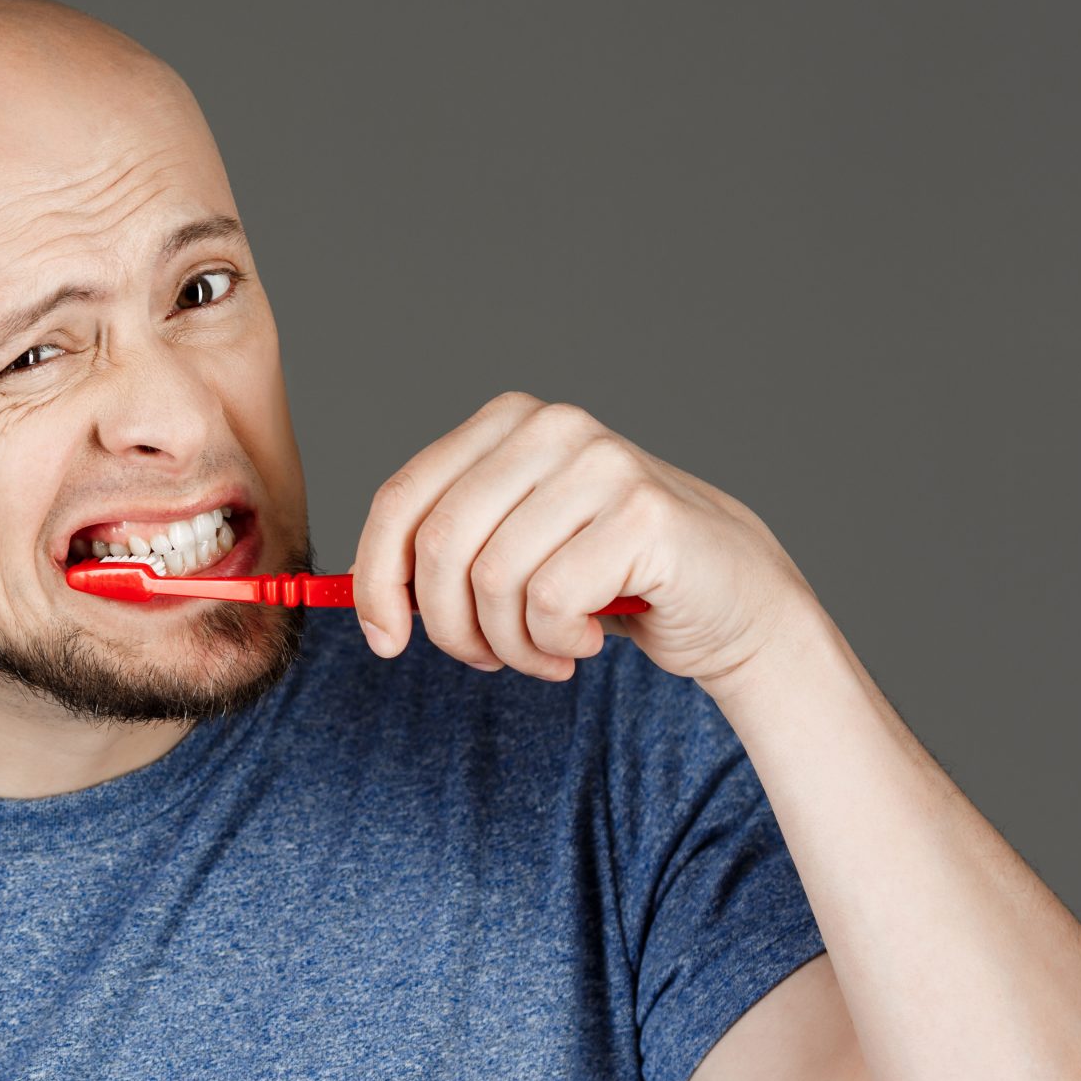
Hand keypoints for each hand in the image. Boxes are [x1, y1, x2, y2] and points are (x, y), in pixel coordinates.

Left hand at [350, 391, 820, 687]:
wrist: (730, 598)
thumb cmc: (610, 577)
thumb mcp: (510, 550)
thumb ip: (439, 549)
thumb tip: (349, 582)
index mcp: (505, 423)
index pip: (402, 498)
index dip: (376, 579)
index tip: (385, 639)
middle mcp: (551, 427)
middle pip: (440, 544)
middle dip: (448, 625)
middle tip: (485, 658)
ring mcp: (600, 464)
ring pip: (491, 580)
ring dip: (509, 644)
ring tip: (545, 652)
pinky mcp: (641, 515)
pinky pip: (548, 603)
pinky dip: (555, 644)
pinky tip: (586, 641)